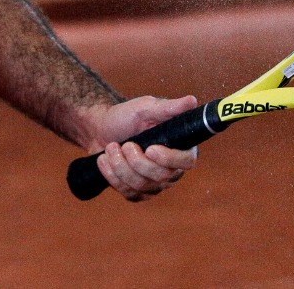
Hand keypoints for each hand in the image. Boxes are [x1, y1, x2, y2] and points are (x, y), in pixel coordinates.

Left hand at [80, 95, 199, 201]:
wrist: (101, 129)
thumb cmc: (126, 117)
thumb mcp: (145, 108)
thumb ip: (168, 107)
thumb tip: (192, 101)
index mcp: (179, 146)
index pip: (187, 161)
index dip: (169, 159)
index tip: (150, 149)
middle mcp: (171, 169)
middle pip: (161, 176)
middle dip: (136, 161)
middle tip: (124, 144)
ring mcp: (155, 183)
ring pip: (141, 186)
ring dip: (120, 166)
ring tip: (111, 148)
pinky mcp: (138, 192)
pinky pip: (129, 193)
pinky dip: (112, 175)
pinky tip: (105, 160)